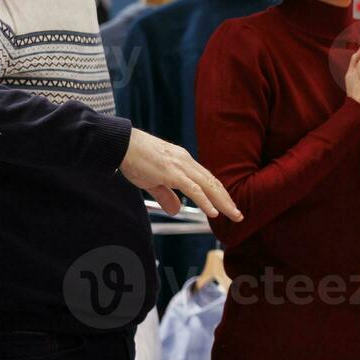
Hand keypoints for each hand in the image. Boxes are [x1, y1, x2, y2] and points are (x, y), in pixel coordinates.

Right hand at [121, 128, 242, 220]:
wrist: (122, 143)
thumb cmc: (134, 159)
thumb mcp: (152, 181)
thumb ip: (166, 196)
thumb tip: (176, 211)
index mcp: (184, 163)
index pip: (208, 180)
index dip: (219, 194)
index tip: (228, 206)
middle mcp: (187, 163)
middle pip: (213, 183)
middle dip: (227, 200)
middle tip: (238, 215)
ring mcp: (180, 167)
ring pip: (208, 186)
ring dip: (222, 202)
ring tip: (233, 215)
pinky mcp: (171, 172)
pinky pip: (192, 189)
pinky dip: (205, 201)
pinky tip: (213, 213)